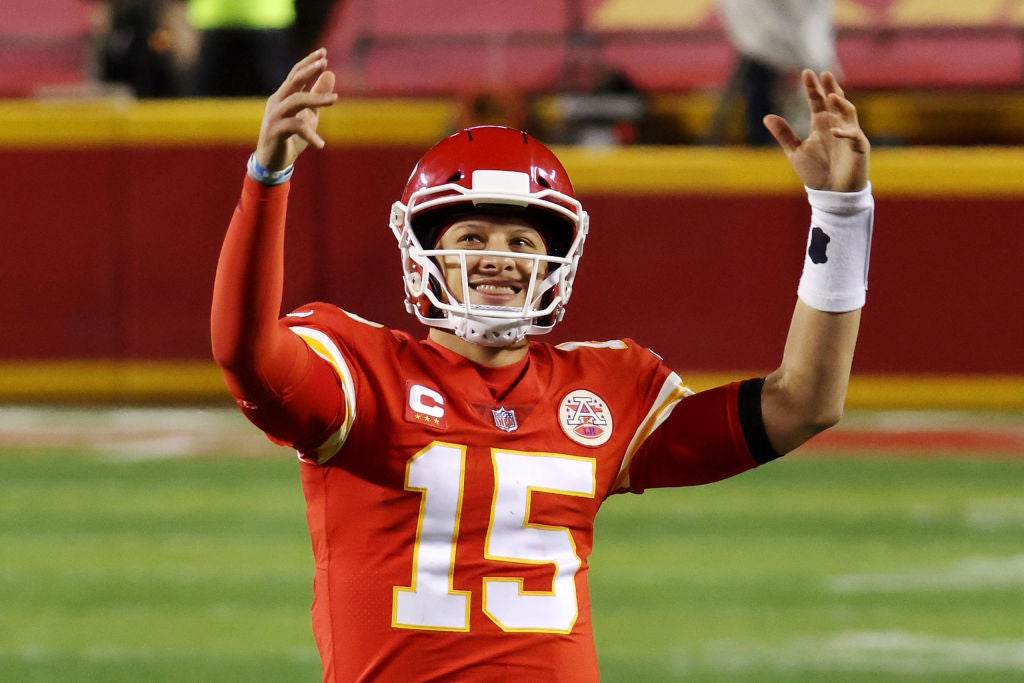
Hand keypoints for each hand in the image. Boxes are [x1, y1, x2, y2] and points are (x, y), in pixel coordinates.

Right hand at [254, 48, 337, 171]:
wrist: (273, 162)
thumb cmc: (290, 137)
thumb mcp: (309, 114)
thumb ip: (317, 95)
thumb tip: (330, 73)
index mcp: (284, 96)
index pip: (296, 74)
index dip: (308, 63)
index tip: (323, 53)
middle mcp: (277, 102)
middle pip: (293, 81)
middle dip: (308, 70)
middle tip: (324, 62)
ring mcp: (275, 116)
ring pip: (296, 101)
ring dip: (316, 98)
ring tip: (336, 98)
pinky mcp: (274, 131)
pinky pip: (295, 127)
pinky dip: (310, 135)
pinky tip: (321, 144)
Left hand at [763, 70, 869, 191]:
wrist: (831, 194)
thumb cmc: (816, 172)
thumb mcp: (795, 152)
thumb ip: (784, 134)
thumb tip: (767, 117)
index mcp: (821, 124)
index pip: (817, 101)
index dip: (812, 88)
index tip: (806, 72)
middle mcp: (836, 124)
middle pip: (834, 101)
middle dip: (829, 87)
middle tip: (824, 74)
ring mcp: (849, 134)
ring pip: (848, 112)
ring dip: (841, 104)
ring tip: (831, 95)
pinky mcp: (858, 146)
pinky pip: (853, 136)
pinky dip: (845, 133)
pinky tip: (835, 131)